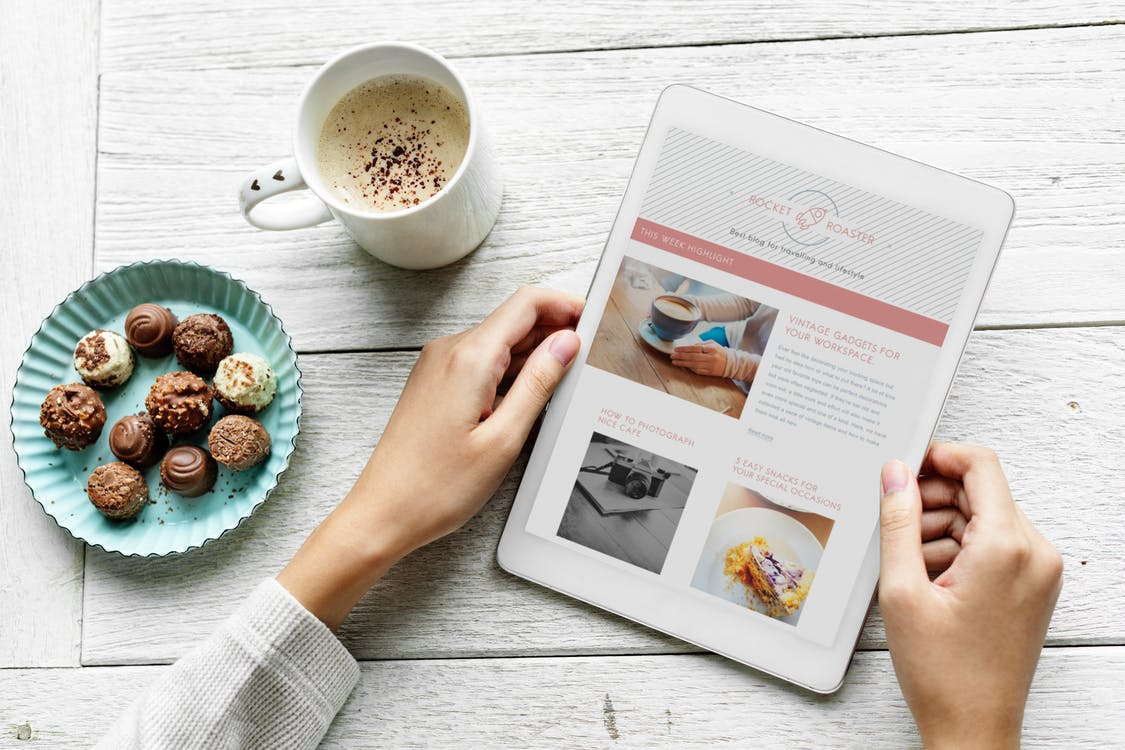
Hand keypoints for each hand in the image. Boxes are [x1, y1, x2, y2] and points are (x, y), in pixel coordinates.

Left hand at [278, 286, 583, 628]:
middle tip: (590, 357)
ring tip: (565, 383)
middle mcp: (450, 351)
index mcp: (469, 357)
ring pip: (500, 341)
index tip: (595, 318)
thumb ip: (539, 384)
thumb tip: (567, 344)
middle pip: (515, 319)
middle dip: (555, 331)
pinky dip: (510, 371)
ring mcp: (439, 366)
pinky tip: (528, 397)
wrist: (382, 512)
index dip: (566, 305)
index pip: (527, 303)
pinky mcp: (435, 383)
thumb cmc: (436, 487)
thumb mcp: (504, 438)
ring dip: (534, 354)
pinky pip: (481, 362)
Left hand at [670, 340, 727, 375]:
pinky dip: (689, 368)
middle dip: (681, 356)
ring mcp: (710, 366)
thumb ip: (701, 344)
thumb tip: (688, 346)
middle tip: (672, 356)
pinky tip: (683, 365)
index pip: (695, 348)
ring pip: (693, 365)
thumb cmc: (719, 352)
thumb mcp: (712, 344)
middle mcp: (711, 357)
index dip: (684, 349)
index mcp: (711, 348)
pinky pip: (697, 371)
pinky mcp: (709, 373)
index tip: (676, 349)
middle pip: (692, 357)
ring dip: (682, 363)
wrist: (730, 363)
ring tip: (674, 361)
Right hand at [879, 443, 1062, 748]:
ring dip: (942, 528)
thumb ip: (897, 522)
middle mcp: (1035, 553)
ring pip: (985, 517)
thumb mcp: (901, 590)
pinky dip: (960, 549)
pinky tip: (930, 580)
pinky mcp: (1034, 586)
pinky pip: (995, 544)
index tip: (905, 468)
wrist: (974, 727)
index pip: (981, 465)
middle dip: (933, 501)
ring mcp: (1039, 571)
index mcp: (1007, 547)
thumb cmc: (943, 672)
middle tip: (896, 527)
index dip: (938, 457)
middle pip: (981, 491)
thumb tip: (895, 473)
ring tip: (911, 567)